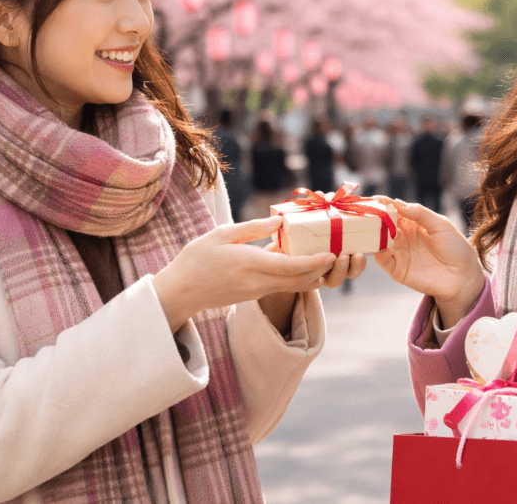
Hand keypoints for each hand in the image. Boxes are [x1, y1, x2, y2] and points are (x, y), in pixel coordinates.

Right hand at [154, 216, 335, 330]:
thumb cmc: (196, 259)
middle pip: (300, 281)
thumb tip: (278, 221)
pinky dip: (295, 277)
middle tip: (336, 253)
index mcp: (251, 264)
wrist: (180, 292)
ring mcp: (257, 292)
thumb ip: (251, 228)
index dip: (315, 262)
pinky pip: (282, 287)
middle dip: (321, 270)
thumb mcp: (221, 235)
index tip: (331, 254)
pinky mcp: (254, 295)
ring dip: (311, 275)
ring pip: (293, 286)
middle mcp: (258, 282)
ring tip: (323, 257)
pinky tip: (298, 262)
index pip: (292, 267)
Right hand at [372, 198, 484, 327]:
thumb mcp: (440, 225)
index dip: (383, 204)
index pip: (392, 210)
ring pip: (378, 241)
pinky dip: (378, 252)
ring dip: (372, 234)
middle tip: (366, 213)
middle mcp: (401, 236)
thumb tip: (396, 202)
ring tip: (369, 228)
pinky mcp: (397, 270)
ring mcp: (398, 252)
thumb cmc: (456, 248)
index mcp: (412, 222)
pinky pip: (382, 260)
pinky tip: (380, 246)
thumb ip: (419, 213)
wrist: (464, 277)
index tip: (375, 199)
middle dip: (373, 218)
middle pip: (381, 225)